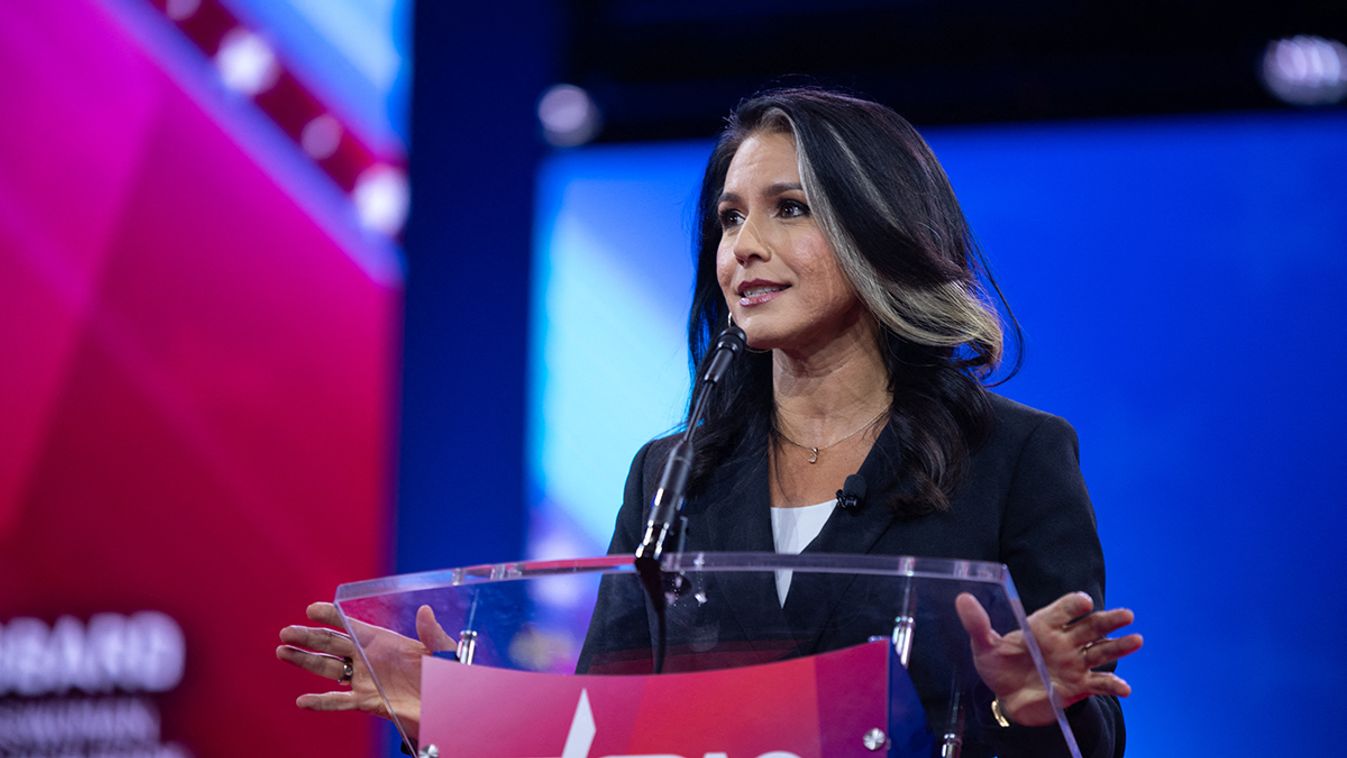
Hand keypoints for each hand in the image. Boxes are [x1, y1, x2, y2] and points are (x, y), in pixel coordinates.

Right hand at [276, 602, 456, 739]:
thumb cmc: (448, 674)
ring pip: (329, 670)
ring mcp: (366, 680)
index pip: (352, 626)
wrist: (449, 706)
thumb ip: (432, 633)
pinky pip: (340, 702)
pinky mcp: (369, 702)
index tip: (312, 609)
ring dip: (305, 661)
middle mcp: (370, 658)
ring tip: (283, 652)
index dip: (332, 616)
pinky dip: (321, 702)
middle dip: (309, 637)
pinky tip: (302, 701)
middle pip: (333, 645)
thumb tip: (424, 611)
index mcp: (385, 640)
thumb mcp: (444, 651)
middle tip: (286, 632)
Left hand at [955, 591, 1141, 726]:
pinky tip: (1124, 689)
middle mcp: (1064, 641)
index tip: (1083, 602)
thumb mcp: (985, 646)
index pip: (1063, 609)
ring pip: (1102, 650)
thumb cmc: (998, 666)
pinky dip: (1113, 685)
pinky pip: (1100, 683)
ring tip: (1137, 640)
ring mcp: (1074, 662)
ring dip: (1120, 646)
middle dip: (1109, 620)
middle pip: (1091, 626)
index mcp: (1043, 625)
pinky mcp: (1079, 685)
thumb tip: (962, 599)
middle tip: (1127, 615)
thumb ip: (977, 624)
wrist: (1007, 699)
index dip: (1073, 604)